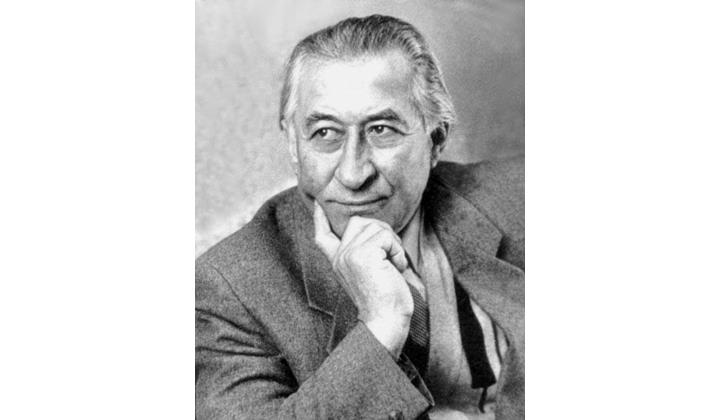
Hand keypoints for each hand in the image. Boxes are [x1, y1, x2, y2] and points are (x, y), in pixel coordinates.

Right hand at [313, 201, 412, 358]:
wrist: (385, 321)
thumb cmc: (385, 300)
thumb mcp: (370, 271)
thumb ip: (364, 251)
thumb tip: (373, 227)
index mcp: (338, 261)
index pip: (323, 235)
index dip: (320, 218)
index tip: (318, 204)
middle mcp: (339, 256)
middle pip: (360, 222)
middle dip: (382, 232)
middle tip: (391, 256)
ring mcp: (348, 254)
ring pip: (376, 226)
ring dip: (393, 244)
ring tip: (393, 266)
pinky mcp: (362, 254)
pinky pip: (386, 237)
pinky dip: (397, 251)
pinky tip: (395, 268)